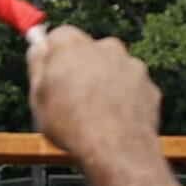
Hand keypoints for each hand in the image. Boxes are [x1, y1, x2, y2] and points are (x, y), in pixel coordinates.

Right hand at [26, 25, 162, 163]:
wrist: (116, 149)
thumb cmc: (73, 125)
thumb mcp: (38, 97)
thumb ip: (37, 66)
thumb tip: (37, 48)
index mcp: (73, 45)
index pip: (58, 36)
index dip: (51, 56)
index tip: (47, 72)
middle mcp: (105, 47)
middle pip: (87, 51)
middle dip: (78, 69)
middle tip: (66, 97)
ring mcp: (131, 65)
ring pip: (110, 70)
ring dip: (101, 85)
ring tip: (89, 115)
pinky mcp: (148, 85)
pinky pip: (129, 88)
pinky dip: (121, 99)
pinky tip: (109, 121)